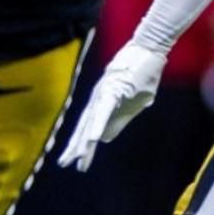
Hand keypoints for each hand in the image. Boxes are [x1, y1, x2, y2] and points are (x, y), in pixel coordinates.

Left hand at [57, 41, 168, 170]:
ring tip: (76, 157)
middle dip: (75, 147)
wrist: (149, 50)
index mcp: (102, 103)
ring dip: (84, 140)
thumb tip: (104, 139)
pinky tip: (95, 139)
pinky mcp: (114, 89)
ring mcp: (104, 94)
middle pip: (84, 127)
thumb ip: (118, 120)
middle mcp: (97, 99)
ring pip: (91, 122)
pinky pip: (105, 111)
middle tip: (64, 164)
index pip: (88, 128)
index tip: (75, 161)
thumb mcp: (133, 104)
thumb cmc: (142, 73)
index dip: (81, 144)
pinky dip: (99, 125)